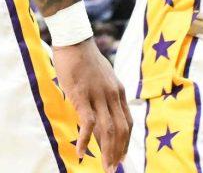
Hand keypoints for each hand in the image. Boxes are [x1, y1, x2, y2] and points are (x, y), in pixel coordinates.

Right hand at [52, 39, 131, 169]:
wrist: (75, 42)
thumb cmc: (86, 61)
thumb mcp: (101, 80)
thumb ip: (104, 98)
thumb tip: (99, 119)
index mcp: (118, 91)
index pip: (127, 122)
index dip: (126, 142)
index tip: (121, 157)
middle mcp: (112, 95)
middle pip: (120, 129)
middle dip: (118, 152)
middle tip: (112, 169)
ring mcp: (98, 96)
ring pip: (108, 129)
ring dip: (107, 151)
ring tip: (105, 167)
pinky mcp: (82, 96)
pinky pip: (88, 122)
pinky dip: (85, 140)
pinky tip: (81, 153)